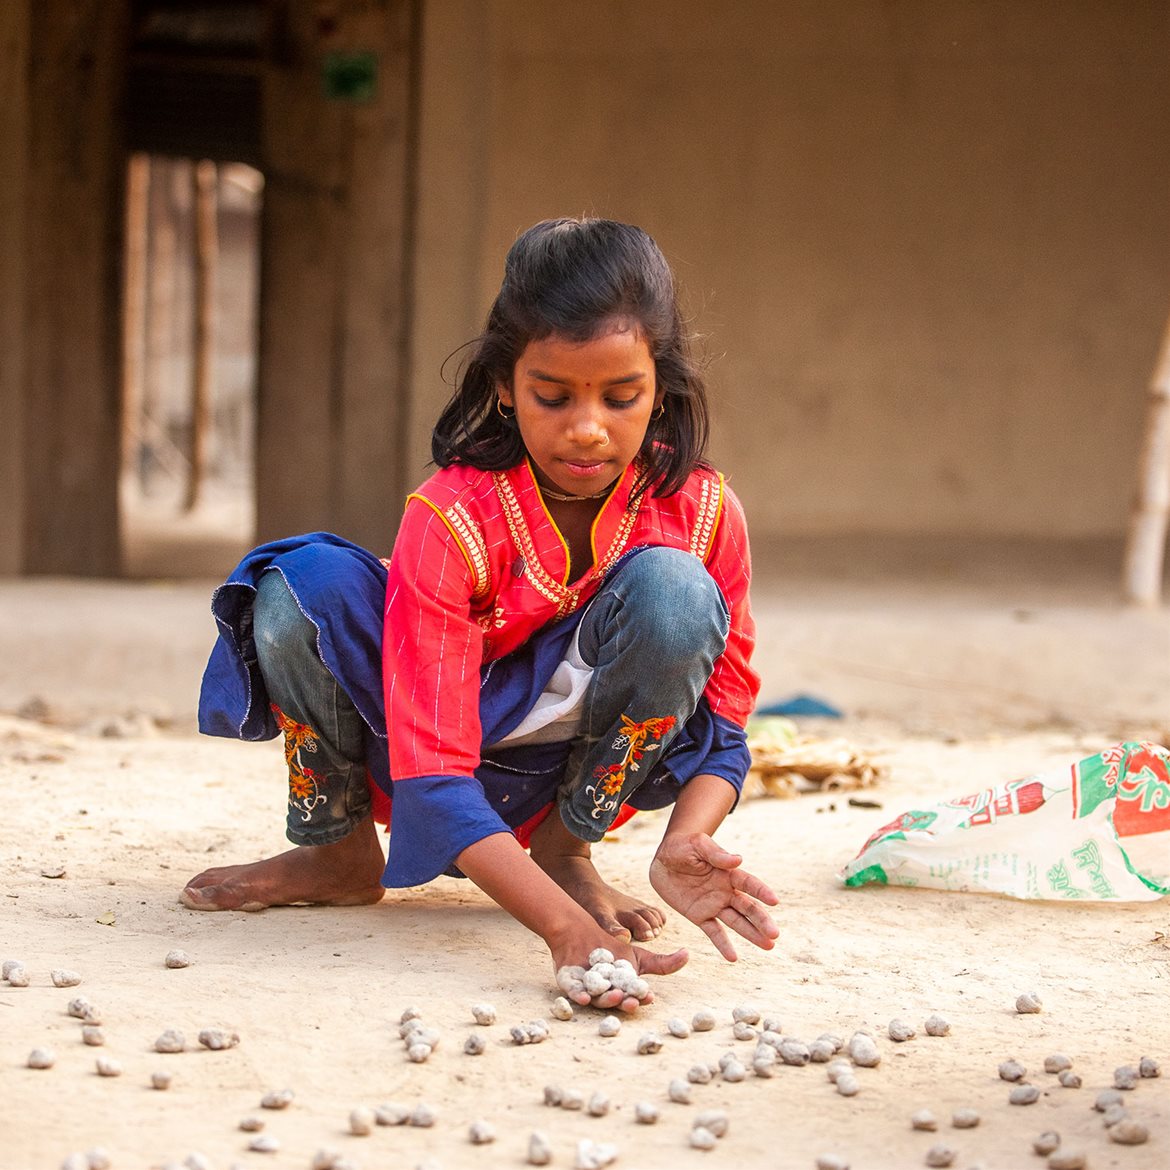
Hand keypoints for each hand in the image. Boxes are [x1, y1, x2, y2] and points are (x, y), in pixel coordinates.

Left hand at [550, 927, 687, 1013]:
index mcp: (622, 990)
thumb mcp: (638, 955)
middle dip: (624, 1003)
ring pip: (597, 999)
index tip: (649, 997)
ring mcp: (587, 991)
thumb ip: (662, 962)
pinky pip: (574, 993)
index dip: (641, 998)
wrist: (579, 932)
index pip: (633, 996)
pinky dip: (579, 996)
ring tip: (615, 996)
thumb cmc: (611, 947)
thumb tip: (688, 954)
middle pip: (616, 1001)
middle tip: (633, 1003)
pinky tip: (584, 998)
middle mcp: (605, 994)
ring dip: (606, 1001)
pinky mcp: (569, 985)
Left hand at [648, 831, 778, 960]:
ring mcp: (714, 905)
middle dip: (761, 920)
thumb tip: (738, 859)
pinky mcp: (699, 916)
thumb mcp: (697, 845)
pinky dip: (723, 945)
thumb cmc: (683, 846)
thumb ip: (716, 854)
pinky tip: (733, 958)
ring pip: (736, 922)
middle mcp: (725, 891)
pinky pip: (713, 932)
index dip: (761, 891)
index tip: (774, 901)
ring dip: (752, 934)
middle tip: (775, 934)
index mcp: (727, 873)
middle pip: (747, 907)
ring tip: (769, 946)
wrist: (662, 859)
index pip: (748, 883)